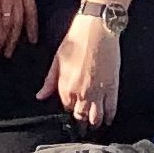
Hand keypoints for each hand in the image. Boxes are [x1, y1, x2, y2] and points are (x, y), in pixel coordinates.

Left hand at [42, 9, 121, 126]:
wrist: (98, 27)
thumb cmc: (78, 38)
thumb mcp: (57, 59)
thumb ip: (49, 81)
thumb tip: (41, 96)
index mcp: (66, 86)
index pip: (66, 108)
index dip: (69, 109)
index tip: (71, 110)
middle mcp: (81, 92)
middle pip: (80, 116)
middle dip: (80, 121)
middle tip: (82, 125)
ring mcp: (98, 91)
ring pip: (95, 117)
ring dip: (94, 123)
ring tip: (93, 125)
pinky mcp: (112, 86)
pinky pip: (111, 108)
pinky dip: (109, 116)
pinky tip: (107, 119)